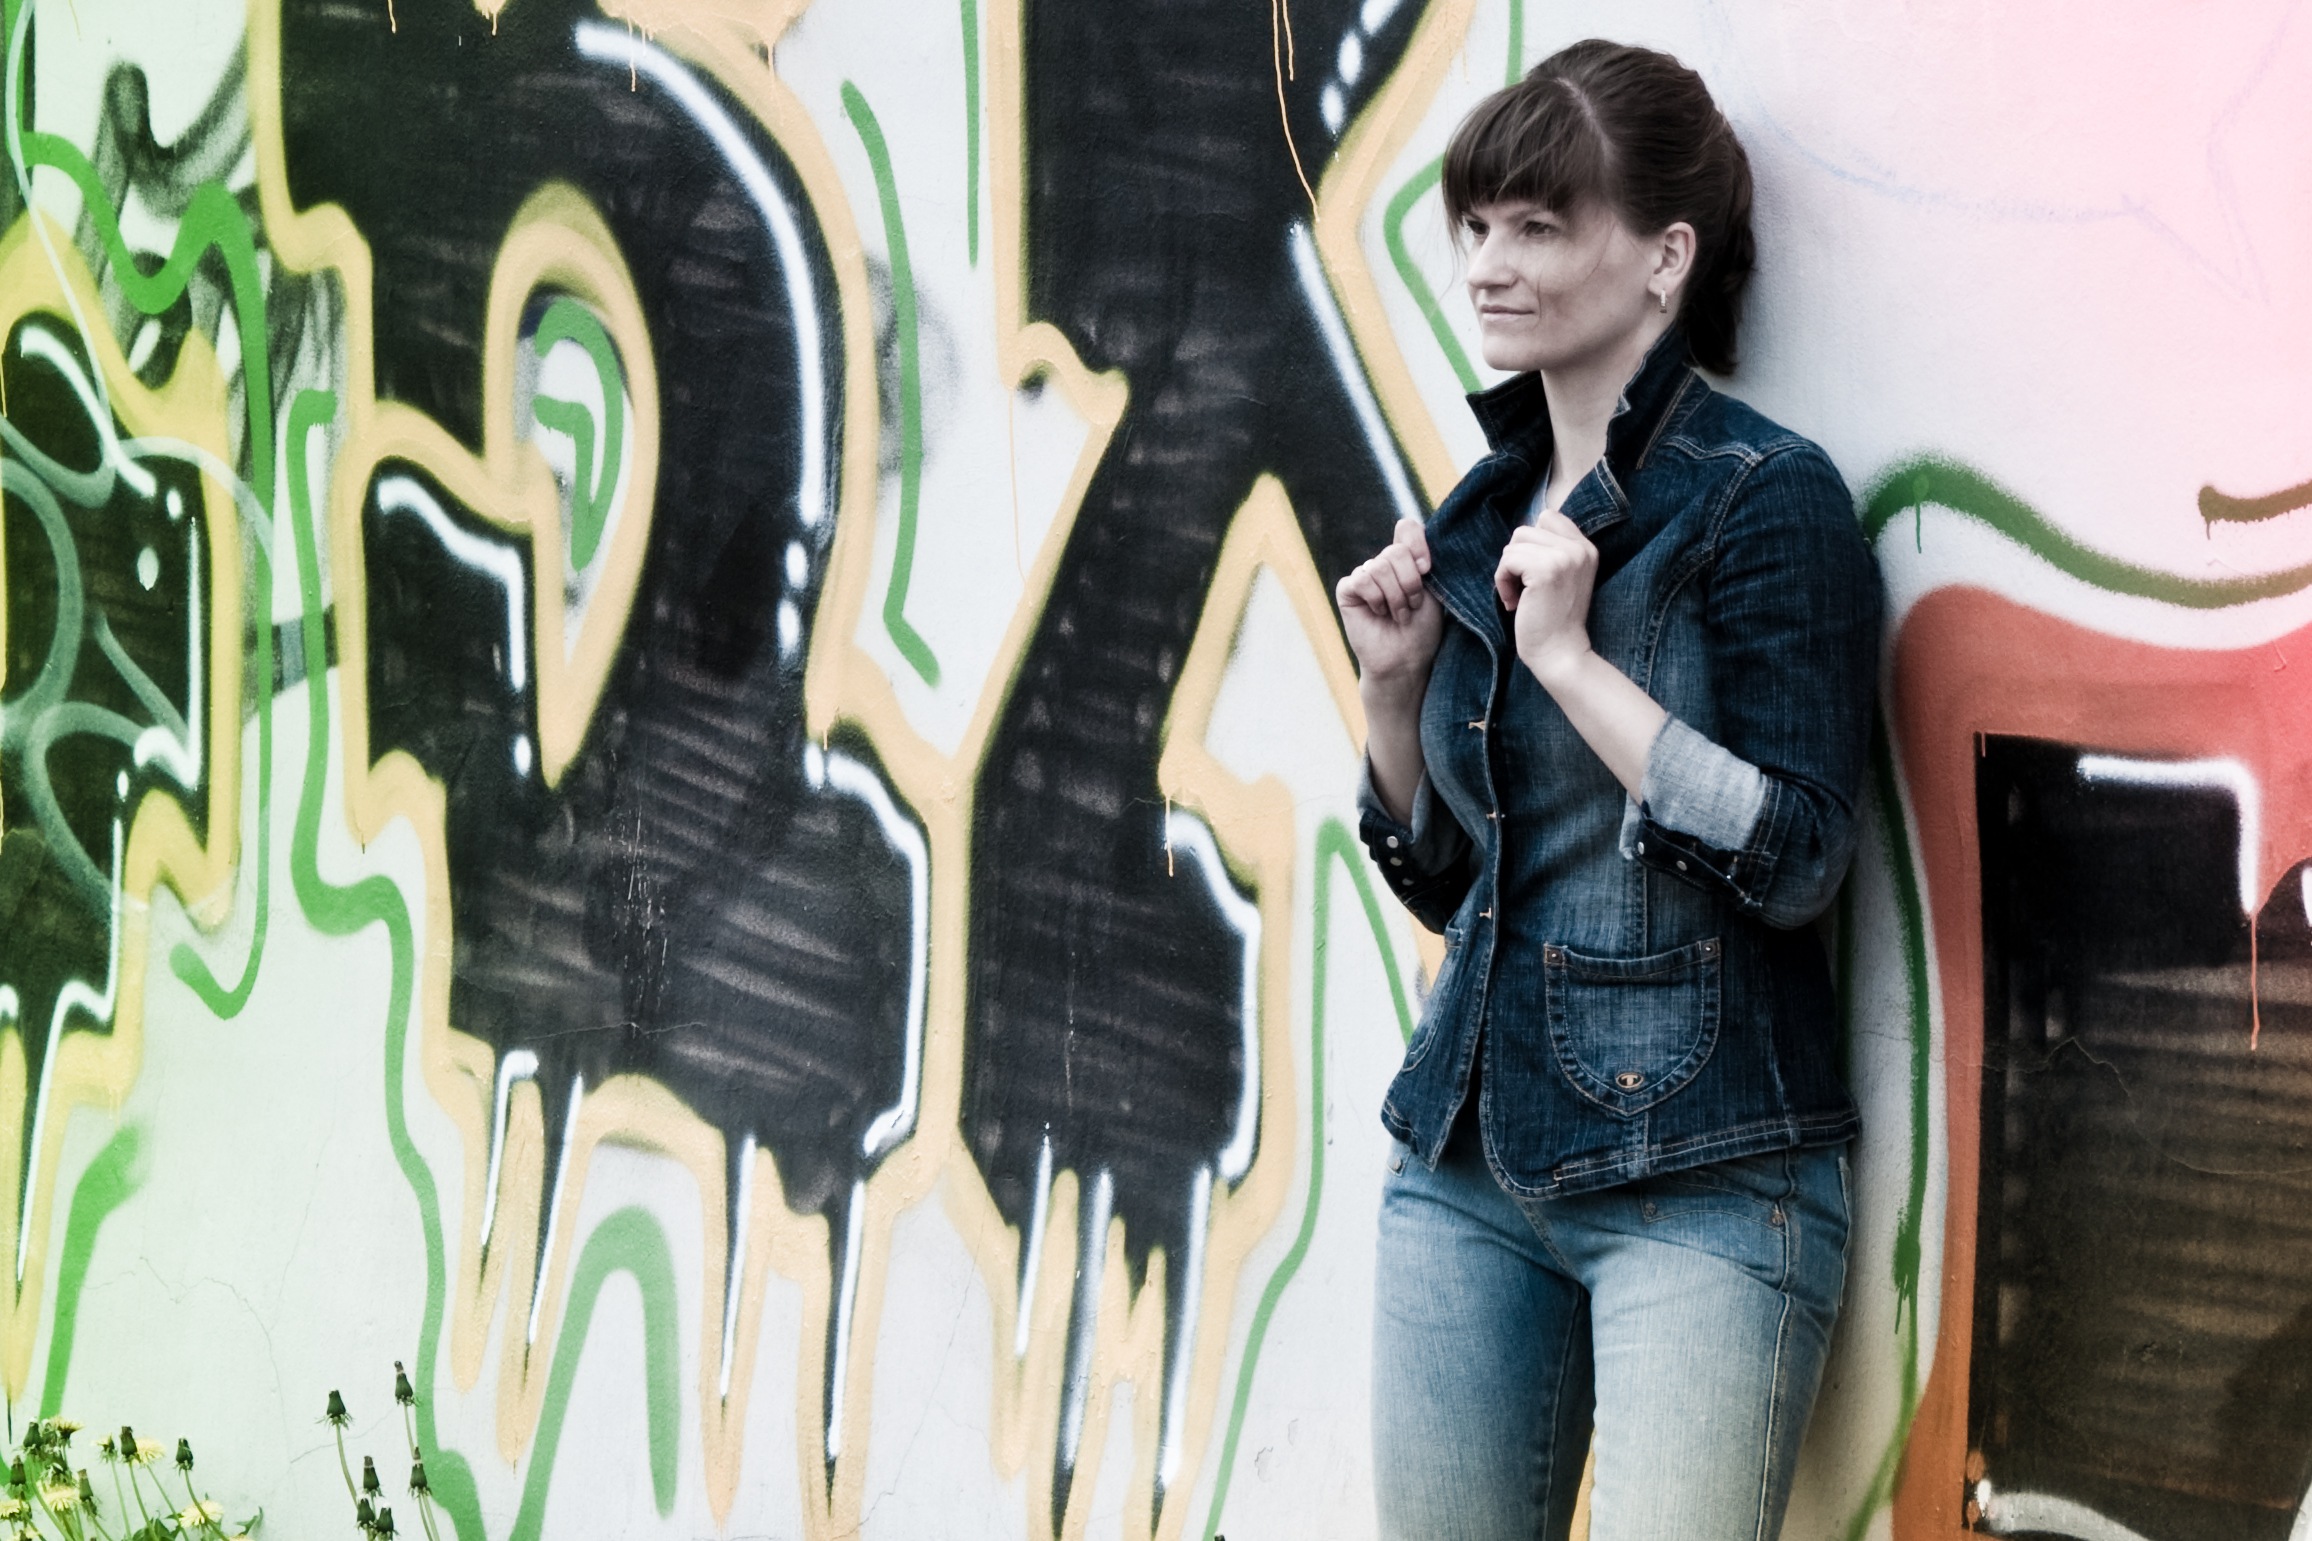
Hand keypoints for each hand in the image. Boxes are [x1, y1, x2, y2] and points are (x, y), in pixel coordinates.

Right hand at [1337, 517, 1445, 693]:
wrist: (1405, 659)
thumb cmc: (1423, 628)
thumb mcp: (1433, 589)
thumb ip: (1422, 558)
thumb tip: (1407, 526)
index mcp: (1406, 559)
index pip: (1407, 528)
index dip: (1417, 544)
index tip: (1426, 569)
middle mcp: (1384, 563)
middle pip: (1396, 551)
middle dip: (1410, 583)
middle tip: (1412, 606)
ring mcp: (1365, 575)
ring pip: (1380, 566)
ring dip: (1395, 596)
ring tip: (1398, 614)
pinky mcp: (1348, 589)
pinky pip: (1362, 580)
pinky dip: (1376, 599)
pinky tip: (1378, 613)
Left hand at [1494, 509, 1596, 685]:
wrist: (1561, 654)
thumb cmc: (1554, 621)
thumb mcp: (1562, 578)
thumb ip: (1552, 552)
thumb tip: (1519, 535)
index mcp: (1586, 548)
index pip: (1548, 517)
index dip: (1530, 544)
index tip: (1531, 574)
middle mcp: (1579, 549)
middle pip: (1525, 530)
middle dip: (1515, 559)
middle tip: (1522, 589)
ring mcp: (1564, 558)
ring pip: (1514, 544)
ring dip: (1507, 571)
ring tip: (1518, 597)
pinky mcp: (1546, 570)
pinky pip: (1508, 560)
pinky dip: (1502, 582)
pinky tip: (1514, 603)